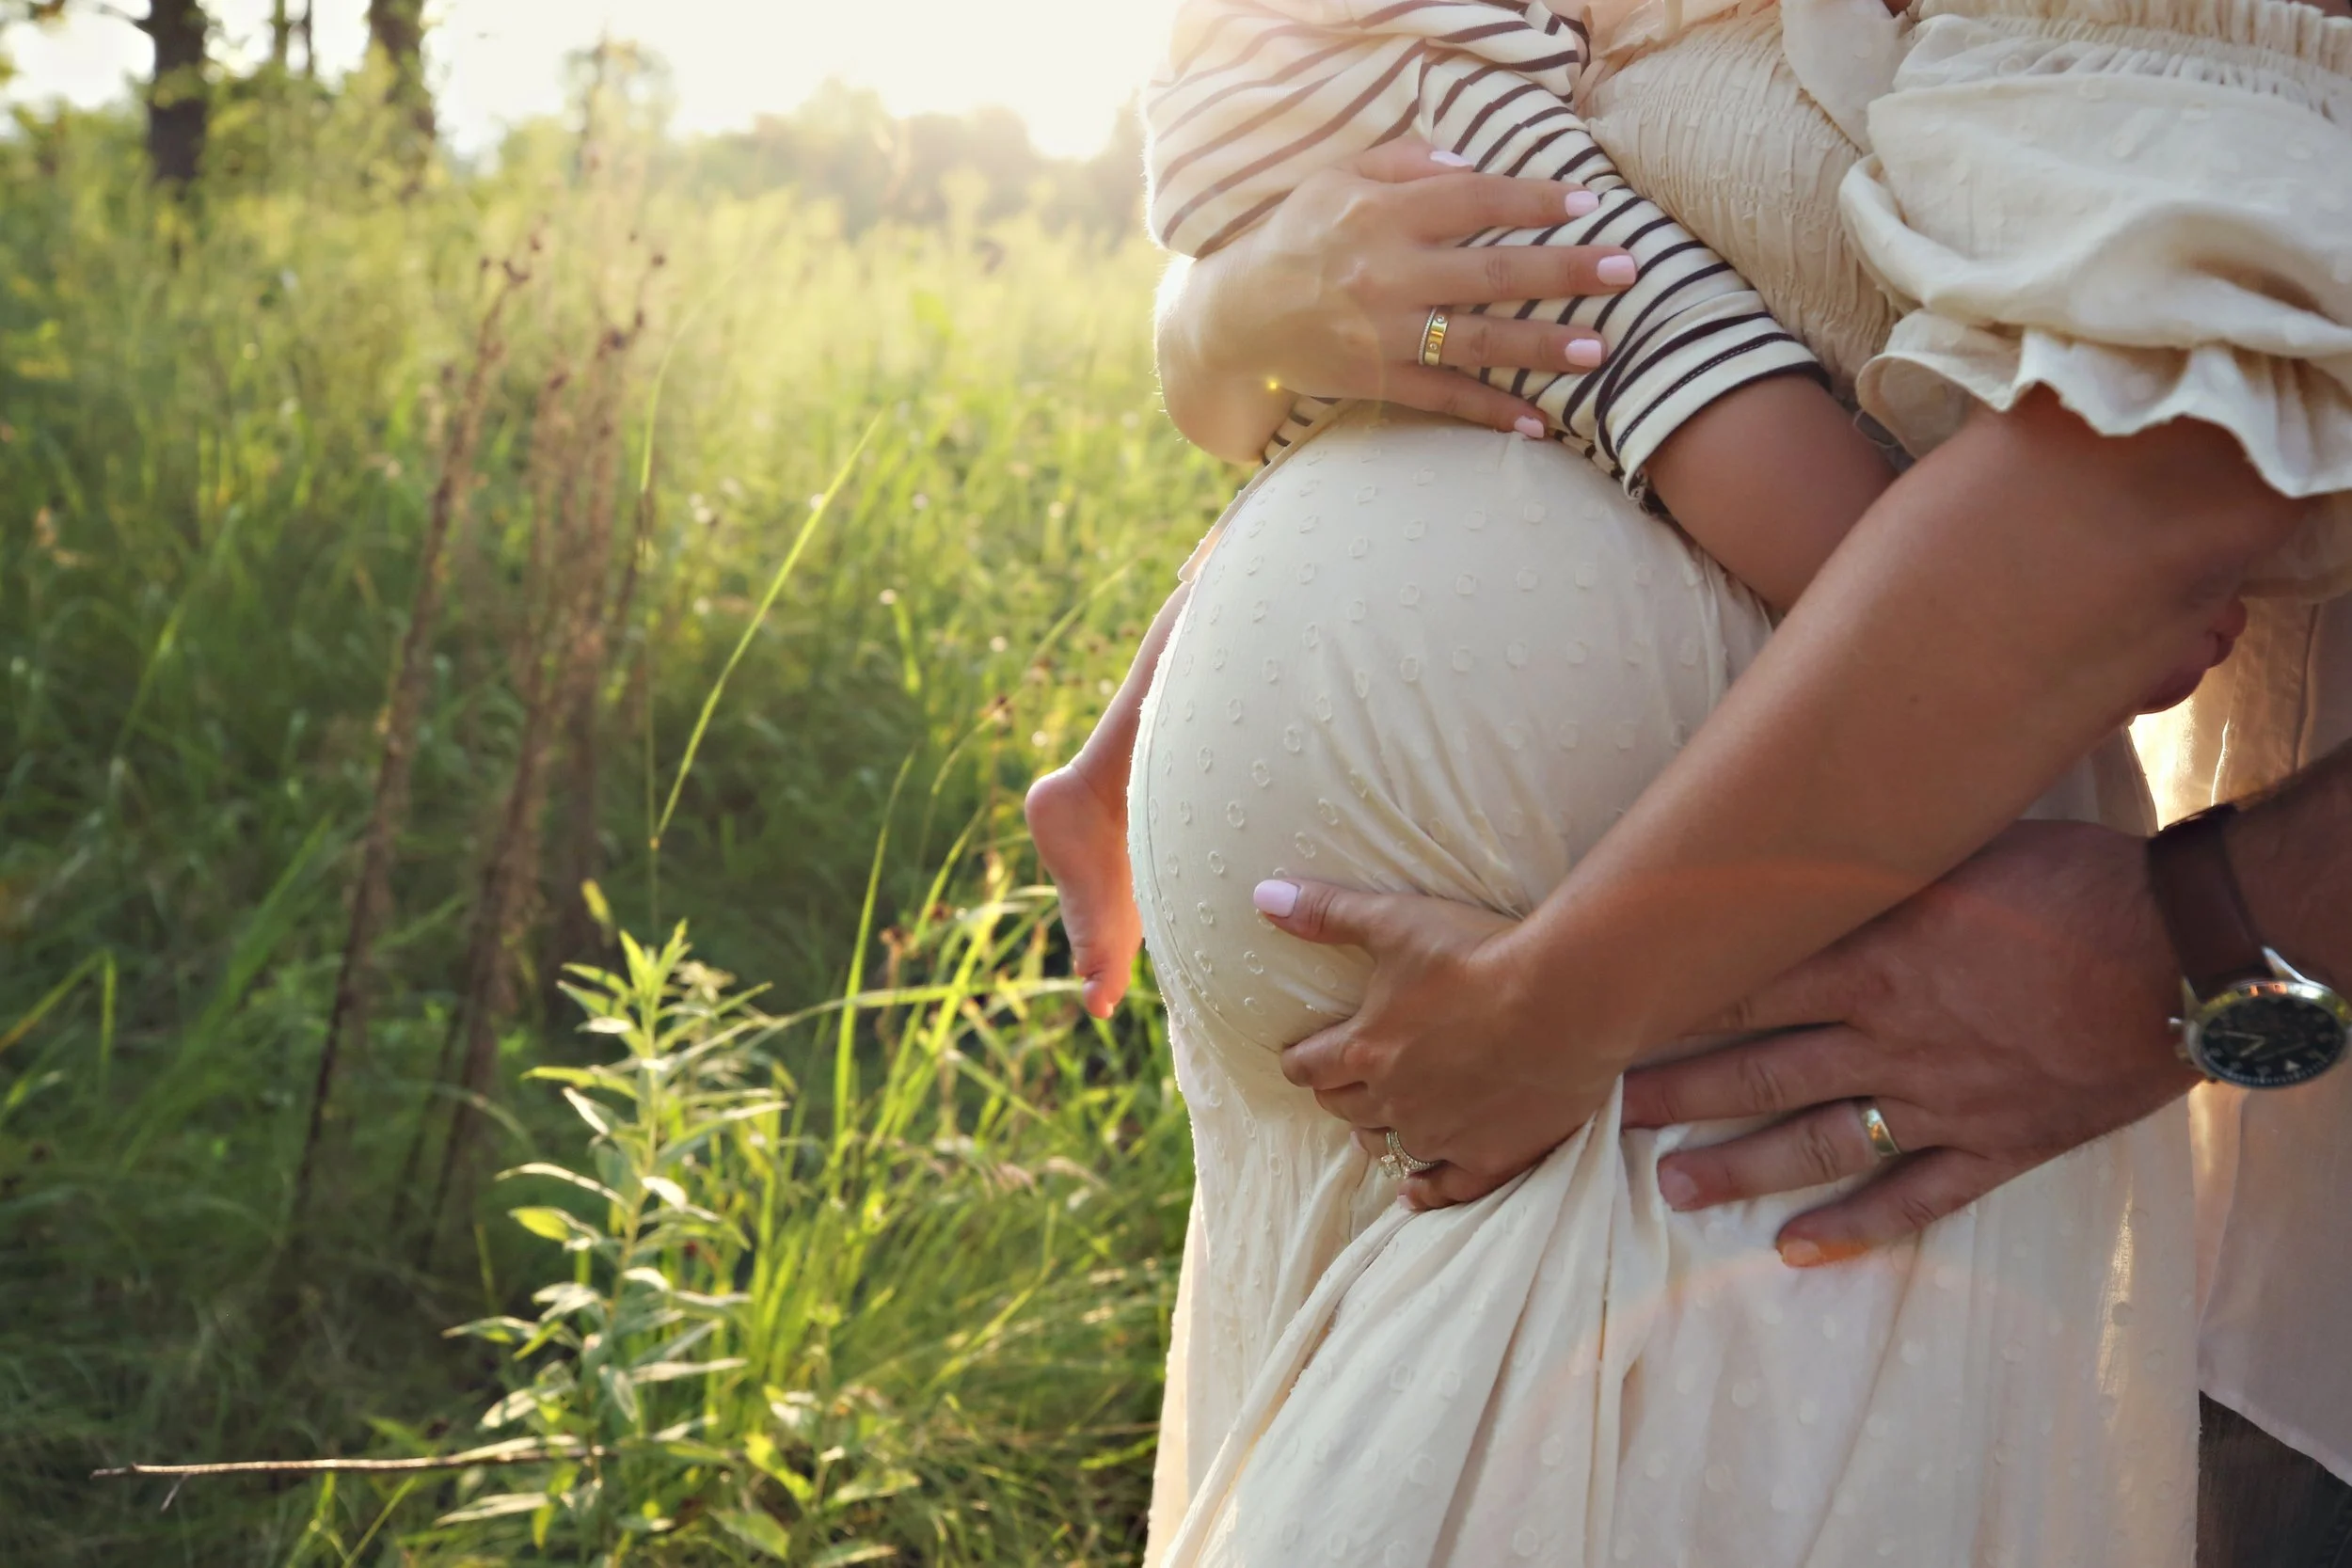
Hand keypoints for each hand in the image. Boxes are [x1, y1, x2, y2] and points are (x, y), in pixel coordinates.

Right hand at [1160, 138, 1637, 449]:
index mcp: (1383, 214)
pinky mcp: (1378, 379)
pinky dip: (1490, 412)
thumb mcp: (1336, 179)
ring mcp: (1386, 332)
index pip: (1475, 200)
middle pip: (1493, 271)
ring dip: (1543, 348)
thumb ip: (1402, 162)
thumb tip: (1470, 165)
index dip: (1535, 200)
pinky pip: (1444, 397)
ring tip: (1599, 352)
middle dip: (1564, 272)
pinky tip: (1537, 426)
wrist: (1235, 315)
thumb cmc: (1295, 237)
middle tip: (1625, 270)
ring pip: (1478, 340)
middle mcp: (1389, 272)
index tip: (1588, 201)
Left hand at [1252, 878, 1627, 1209]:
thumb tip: (1264, 895)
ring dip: (1379, 1133)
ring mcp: (1442, 1134)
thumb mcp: (1395, 921)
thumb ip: (1328, 914)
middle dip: (1338, 1092)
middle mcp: (1394, 1102)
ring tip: (1378, 1126)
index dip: (1300, 1060)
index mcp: (1364, 1051)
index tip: (1300, 1057)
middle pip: (1344, 1107)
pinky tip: (1415, 1193)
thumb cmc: (1477, 954)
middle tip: (1344, 1081)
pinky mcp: (1492, 1156)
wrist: (1565, 999)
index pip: (1307, 1067)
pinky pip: (1448, 1189)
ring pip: (1389, 1146)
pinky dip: (1427, 1192)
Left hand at [1619, 820, 2202, 1264]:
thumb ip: (1881, 863)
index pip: (1745, 983)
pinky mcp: (1998, 1144)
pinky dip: (1854, 1227)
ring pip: (1816, 1138)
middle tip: (1605, 1109)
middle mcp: (1890, 1035)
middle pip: (1759, 1066)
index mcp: (1875, 956)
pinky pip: (1914, 1198)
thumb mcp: (1962, 846)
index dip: (1671, 1002)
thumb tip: (1807, 836)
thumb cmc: (2076, 880)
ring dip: (1738, 1164)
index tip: (1608, 1017)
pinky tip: (1797, 1248)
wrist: (2183, 951)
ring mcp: (1940, 1099)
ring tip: (1670, 1185)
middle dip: (1677, 1088)